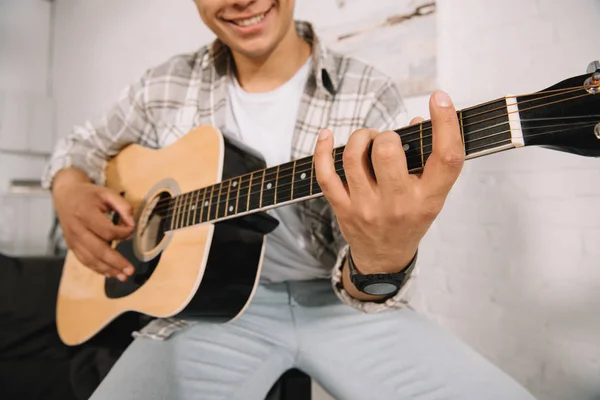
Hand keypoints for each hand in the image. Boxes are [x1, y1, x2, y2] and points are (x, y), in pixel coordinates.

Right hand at [52, 169, 135, 280]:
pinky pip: (84, 260)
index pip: (106, 230)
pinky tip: (109, 273)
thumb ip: (123, 206)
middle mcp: (77, 229)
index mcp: (85, 213)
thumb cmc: (89, 194)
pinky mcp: (71, 246)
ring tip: (123, 276)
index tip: (131, 230)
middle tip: (130, 270)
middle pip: (98, 250)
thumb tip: (132, 224)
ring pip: (90, 259)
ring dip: (108, 269)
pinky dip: (97, 268)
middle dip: (116, 262)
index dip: (122, 234)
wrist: (65, 195)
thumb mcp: (107, 193)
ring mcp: (72, 239)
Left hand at [314, 90, 463, 272]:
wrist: (384, 257)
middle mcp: (399, 203)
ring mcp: (367, 207)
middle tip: (388, 142)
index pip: (446, 157)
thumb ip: (429, 160)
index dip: (446, 124)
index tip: (440, 98)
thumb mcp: (431, 195)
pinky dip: (323, 150)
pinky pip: (326, 174)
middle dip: (387, 136)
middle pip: (388, 152)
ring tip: (369, 141)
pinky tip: (327, 136)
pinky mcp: (342, 208)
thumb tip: (415, 121)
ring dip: (361, 138)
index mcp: (429, 198)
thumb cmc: (410, 218)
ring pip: (354, 158)